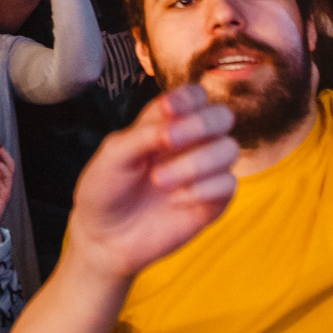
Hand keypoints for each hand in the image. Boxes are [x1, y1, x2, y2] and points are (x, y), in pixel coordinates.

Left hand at [63, 86, 239, 281]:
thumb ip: (144, 134)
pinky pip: (229, 184)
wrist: (104, 237)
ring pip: (229, 149)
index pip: (196, 95)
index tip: (166, 109)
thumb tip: (174, 124)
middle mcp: (192, 143)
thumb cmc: (105, 188)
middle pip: (223, 116)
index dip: (188, 98)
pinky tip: (175, 201)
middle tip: (167, 141)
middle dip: (200, 124)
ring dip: (195, 162)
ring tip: (160, 181)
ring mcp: (205, 172)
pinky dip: (202, 190)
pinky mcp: (214, 202)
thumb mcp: (114, 154)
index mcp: (167, 123)